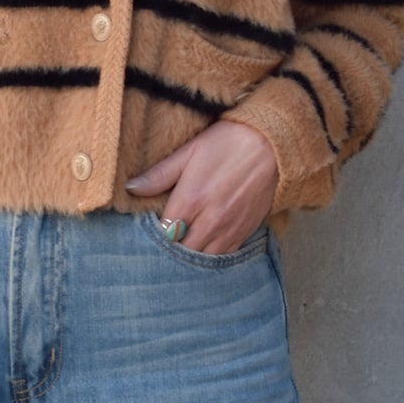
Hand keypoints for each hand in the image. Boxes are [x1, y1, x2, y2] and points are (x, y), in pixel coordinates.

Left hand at [124, 119, 278, 252]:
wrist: (272, 146)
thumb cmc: (227, 144)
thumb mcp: (189, 152)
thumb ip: (159, 174)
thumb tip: (131, 187)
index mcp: (191, 200)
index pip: (163, 233)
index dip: (154, 234)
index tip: (151, 227)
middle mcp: (209, 221)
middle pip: (181, 251)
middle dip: (171, 247)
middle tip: (166, 237)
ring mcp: (229, 230)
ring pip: (202, 259)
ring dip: (190, 254)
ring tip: (183, 242)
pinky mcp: (244, 233)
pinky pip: (223, 256)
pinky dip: (210, 254)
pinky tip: (204, 244)